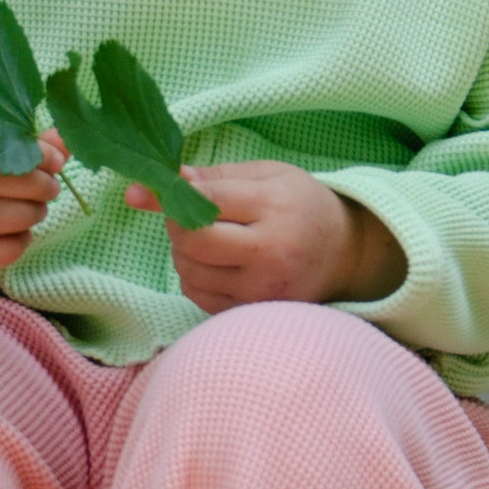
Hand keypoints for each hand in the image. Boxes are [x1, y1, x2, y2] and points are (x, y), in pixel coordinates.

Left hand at [41, 133, 403, 313]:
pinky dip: (194, 275)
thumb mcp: (265, 175)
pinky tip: (217, 263)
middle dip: (177, 225)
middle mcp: (271, 252)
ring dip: (184, 252)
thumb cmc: (300, 206)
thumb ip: (209, 177)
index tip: (149, 188)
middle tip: (189, 215)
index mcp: (275, 207)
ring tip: (211, 239)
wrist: (344, 253)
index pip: (205, 201)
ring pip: (188, 270)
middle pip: (192, 240)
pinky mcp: (253, 313)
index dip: (170, 194)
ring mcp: (262, 289)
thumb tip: (144, 187)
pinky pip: (197, 294)